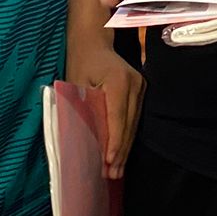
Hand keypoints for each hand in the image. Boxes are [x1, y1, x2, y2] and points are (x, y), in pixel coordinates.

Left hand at [69, 35, 143, 178]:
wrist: (94, 41)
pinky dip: (126, 136)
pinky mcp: (141, 90)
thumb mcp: (75, 85)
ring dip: (125, 148)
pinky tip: (121, 153)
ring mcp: (141, 87)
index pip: (117, 118)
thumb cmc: (80, 62)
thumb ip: (81, 109)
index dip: (114, 142)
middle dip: (120, 151)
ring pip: (134, 124)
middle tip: (113, 175)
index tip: (109, 162)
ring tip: (117, 170)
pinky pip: (134, 118)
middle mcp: (135, 84)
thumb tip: (82, 141)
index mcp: (118, 81)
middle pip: (128, 125)